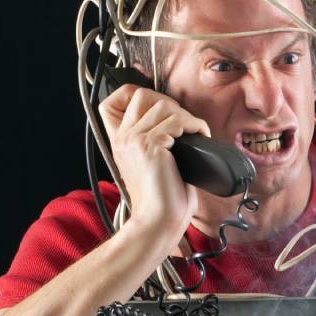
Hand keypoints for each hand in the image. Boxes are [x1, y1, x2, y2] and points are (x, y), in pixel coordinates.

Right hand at [98, 85, 210, 241]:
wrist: (158, 220)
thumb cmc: (162, 198)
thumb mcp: (150, 163)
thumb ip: (153, 140)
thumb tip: (176, 121)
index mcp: (119, 141)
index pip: (113, 100)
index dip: (135, 94)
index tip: (159, 107)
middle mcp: (123, 137)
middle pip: (142, 94)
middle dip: (168, 103)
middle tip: (183, 124)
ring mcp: (134, 140)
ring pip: (164, 105)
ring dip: (186, 116)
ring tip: (194, 133)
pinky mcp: (151, 145)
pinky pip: (179, 120)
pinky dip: (196, 125)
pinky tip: (201, 136)